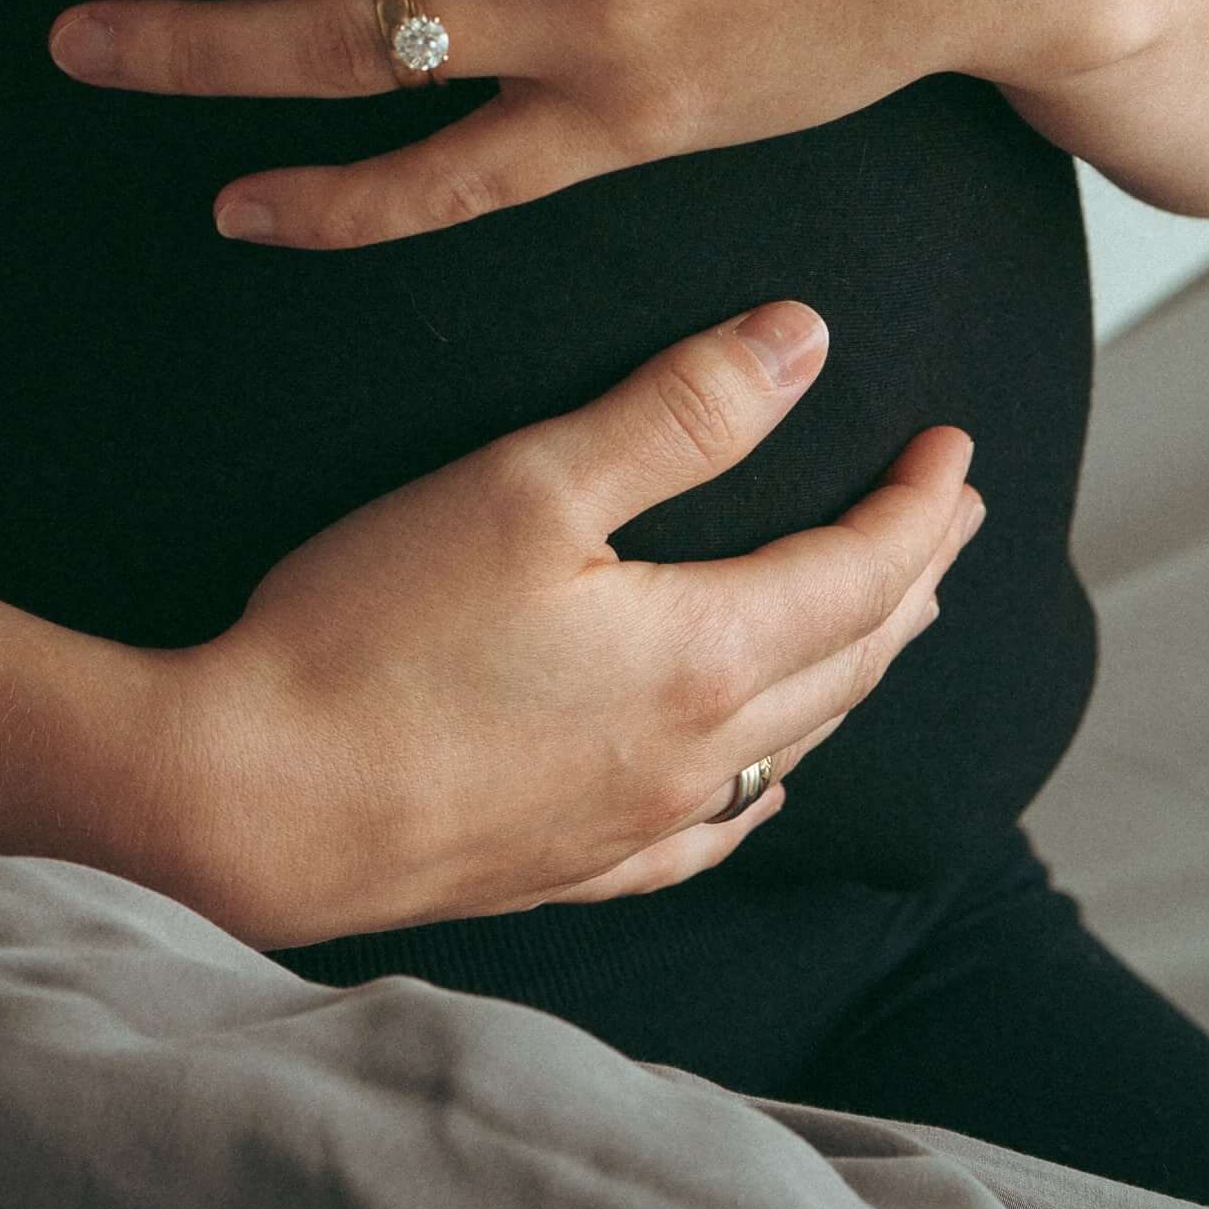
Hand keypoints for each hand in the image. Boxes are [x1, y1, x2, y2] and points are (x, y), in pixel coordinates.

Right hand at [151, 298, 985, 946]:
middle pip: (846, 662)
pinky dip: (762, 786)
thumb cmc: (377, 629)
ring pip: (792, 746)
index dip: (915, 506)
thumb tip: (805, 341)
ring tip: (886, 621)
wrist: (253, 799)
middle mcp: (693, 756)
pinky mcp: (568, 867)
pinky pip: (712, 830)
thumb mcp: (528, 483)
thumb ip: (678, 413)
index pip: (857, 574)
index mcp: (701, 656)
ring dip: (853, 670)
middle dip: (909, 579)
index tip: (955, 448)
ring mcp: (633, 823)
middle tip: (950, 519)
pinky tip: (761, 784)